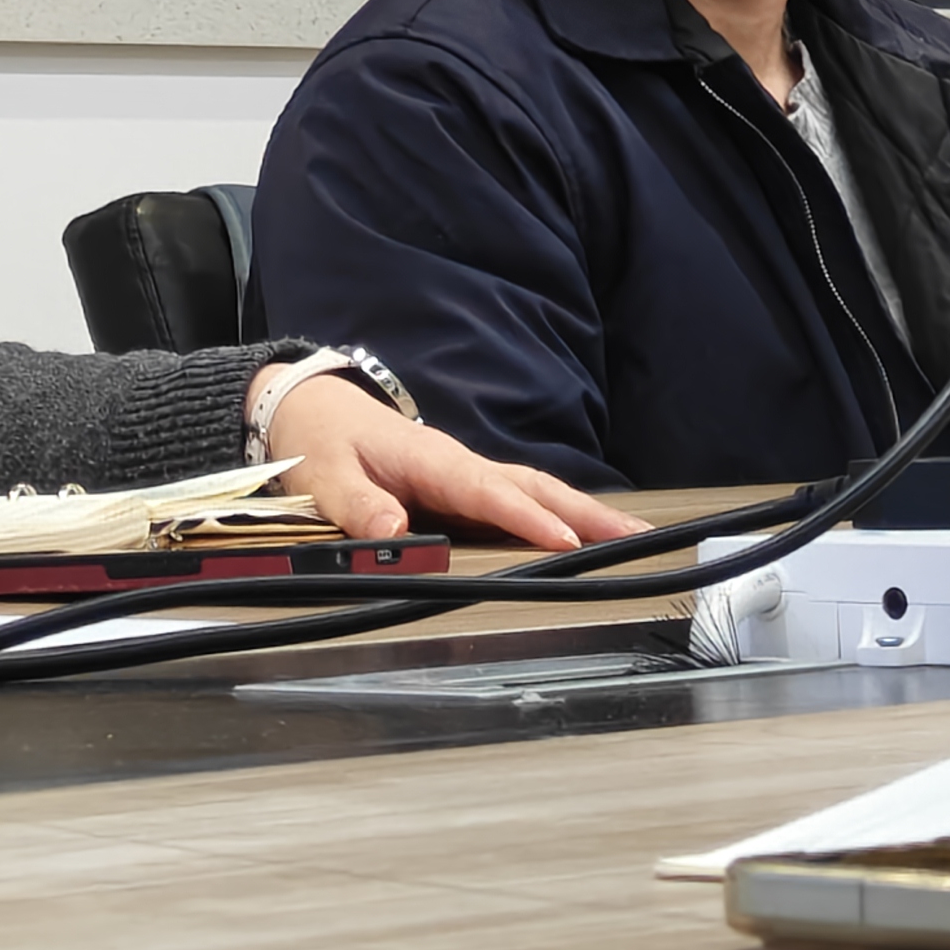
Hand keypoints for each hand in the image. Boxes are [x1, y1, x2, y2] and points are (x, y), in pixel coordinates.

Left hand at [259, 370, 647, 551]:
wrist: (311, 408)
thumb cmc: (322, 440)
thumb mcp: (325, 476)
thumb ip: (357, 506)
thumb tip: (393, 536)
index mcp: (430, 460)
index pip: (488, 492)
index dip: (527, 518)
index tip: (565, 542)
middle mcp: (459, 464)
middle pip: (533, 487)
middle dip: (586, 512)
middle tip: (637, 537)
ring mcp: (465, 476)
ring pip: (535, 491)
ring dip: (583, 512)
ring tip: (631, 537)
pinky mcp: (463, 488)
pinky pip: (519, 500)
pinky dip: (558, 514)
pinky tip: (583, 534)